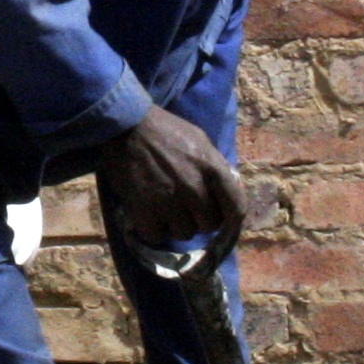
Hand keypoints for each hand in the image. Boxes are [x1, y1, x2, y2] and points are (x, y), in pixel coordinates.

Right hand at [94, 106, 241, 249]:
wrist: (126, 126)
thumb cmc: (165, 131)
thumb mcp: (200, 140)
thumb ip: (217, 166)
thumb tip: (227, 191)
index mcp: (212, 169)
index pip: (236, 209)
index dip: (233, 221)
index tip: (225, 223)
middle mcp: (194, 188)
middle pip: (209, 225)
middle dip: (200, 219)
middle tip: (187, 208)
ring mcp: (168, 201)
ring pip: (184, 233)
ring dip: (177, 225)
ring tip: (166, 209)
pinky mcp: (143, 210)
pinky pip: (157, 236)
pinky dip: (154, 229)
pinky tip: (150, 214)